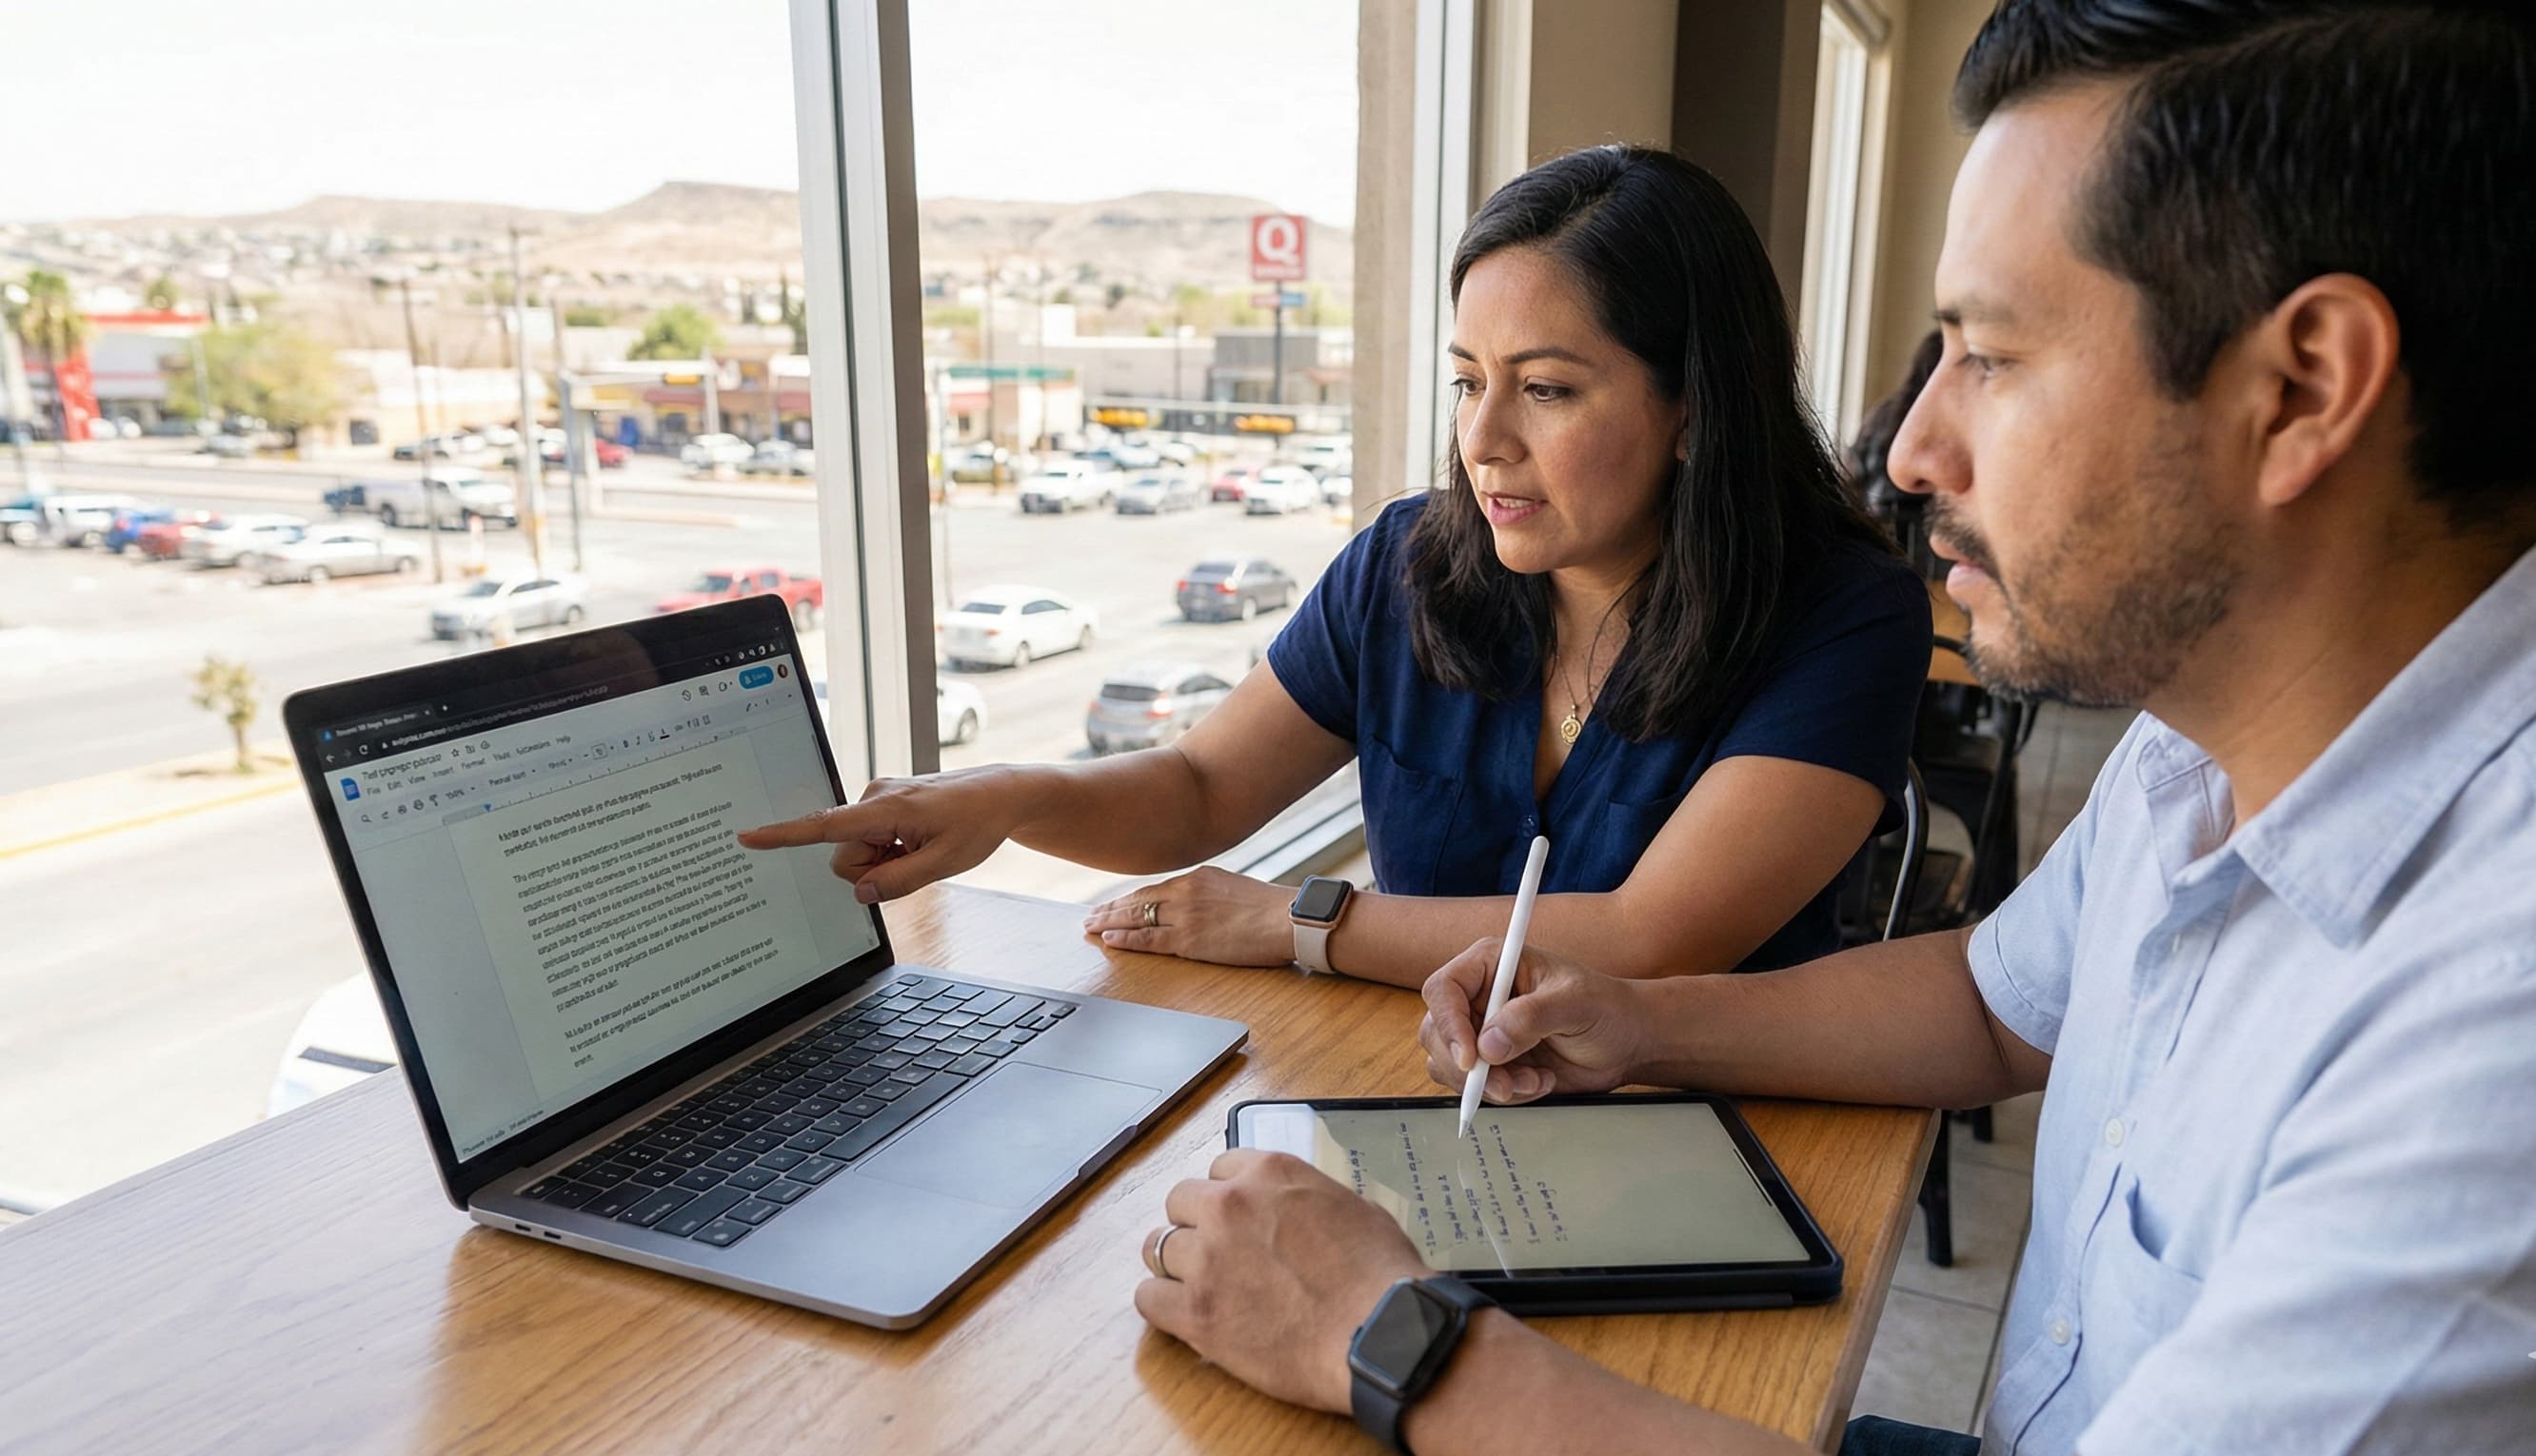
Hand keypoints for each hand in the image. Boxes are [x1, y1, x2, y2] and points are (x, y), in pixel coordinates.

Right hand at [733, 767, 1025, 902]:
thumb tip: (859, 893)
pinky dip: (890, 849)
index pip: (823, 826)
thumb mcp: (945, 863)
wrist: (1000, 794)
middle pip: (845, 856)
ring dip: (885, 860)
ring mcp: (877, 800)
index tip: (747, 836)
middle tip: (915, 858)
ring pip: (858, 852)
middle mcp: (873, 798)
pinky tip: (918, 840)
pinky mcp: (883, 804)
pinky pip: (871, 840)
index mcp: (885, 808)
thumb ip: (899, 881)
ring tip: (921, 846)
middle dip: (872, 869)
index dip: (782, 835)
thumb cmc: (978, 823)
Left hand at [1082, 866, 1295, 966]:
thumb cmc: (1271, 908)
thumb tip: (1201, 903)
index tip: (1114, 903)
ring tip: (1090, 927)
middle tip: (1089, 915)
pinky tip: (1109, 940)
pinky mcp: (1189, 939)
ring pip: (1135, 917)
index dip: (1129, 897)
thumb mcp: (1235, 888)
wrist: (1288, 919)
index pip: (1153, 888)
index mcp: (1198, 877)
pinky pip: (1147, 939)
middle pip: (1137, 898)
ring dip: (1109, 922)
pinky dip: (1125, 939)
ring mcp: (1185, 915)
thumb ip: (1211, 894)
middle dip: (1110, 908)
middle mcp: (1186, 891)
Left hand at [1135, 1150, 1429, 1412]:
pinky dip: (1162, 1306)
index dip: (1227, 1196)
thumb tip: (1297, 1213)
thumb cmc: (1381, 1276)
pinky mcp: (1195, 1312)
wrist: (1382, 1336)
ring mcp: (1207, 1258)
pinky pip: (1148, 1298)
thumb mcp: (1354, 1208)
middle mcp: (1229, 1206)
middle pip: (1179, 1202)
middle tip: (1215, 1253)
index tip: (1235, 1220)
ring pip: (1157, 1248)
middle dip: (1194, 1226)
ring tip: (1196, 1286)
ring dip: (1175, 1265)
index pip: (1218, 1169)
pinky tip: (1183, 1316)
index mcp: (1269, 1173)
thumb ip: (1308, 1200)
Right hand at [1418, 939, 1647, 1103]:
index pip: (1443, 990)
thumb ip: (1532, 1017)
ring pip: (1448, 1064)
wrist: (1627, 1042)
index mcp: (1491, 964)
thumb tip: (1489, 1045)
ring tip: (1533, 1080)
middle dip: (1468, 1067)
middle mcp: (1478, 996)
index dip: (1449, 1025)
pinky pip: (1472, 1087)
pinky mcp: (1491, 1063)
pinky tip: (1537, 1082)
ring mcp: (1481, 1031)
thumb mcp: (1576, 1003)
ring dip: (1489, 1084)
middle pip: (1437, 1032)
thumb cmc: (1607, 1008)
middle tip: (1505, 1084)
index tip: (1472, 1059)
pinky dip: (1503, 1094)